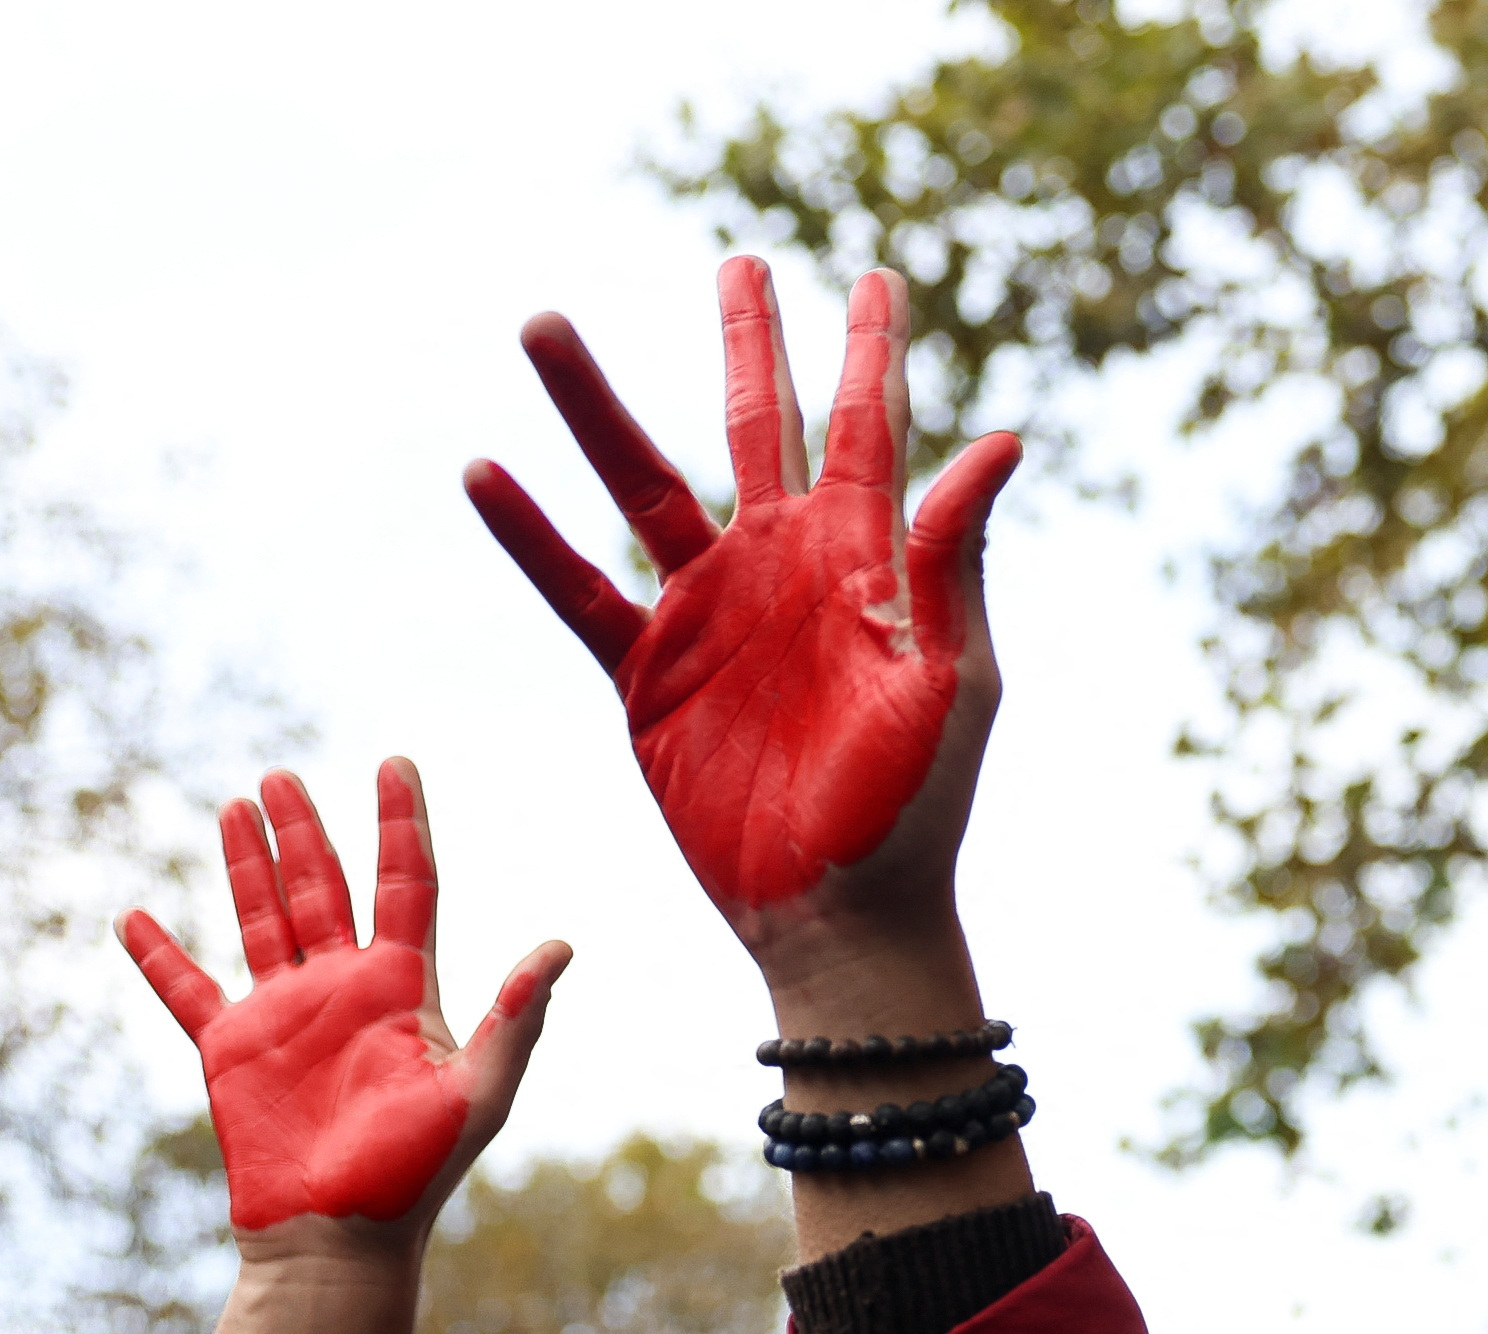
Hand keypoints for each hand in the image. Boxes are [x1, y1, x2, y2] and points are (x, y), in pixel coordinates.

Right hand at [124, 765, 563, 1247]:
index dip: (402, 824)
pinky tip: (135, 916)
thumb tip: (561, 946)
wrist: (342, 1240)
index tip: (396, 764)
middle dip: (308, 829)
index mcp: (404, 990)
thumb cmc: (418, 1173)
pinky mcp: (231, 1049)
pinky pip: (188, 990)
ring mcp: (285, 1015)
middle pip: (325, 888)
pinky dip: (160, 955)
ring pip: (263, 919)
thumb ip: (516, 1017)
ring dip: (249, 865)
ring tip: (237, 806)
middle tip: (285, 774)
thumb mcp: (478, 1092)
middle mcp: (344, 990)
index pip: (406, 885)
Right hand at [464, 260, 1021, 967]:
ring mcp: (709, 617)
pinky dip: (530, 536)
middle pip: (753, 429)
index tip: (876, 279)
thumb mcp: (951, 680)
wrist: (843, 913)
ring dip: (592, 406)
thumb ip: (951, 562)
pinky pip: (577, 591)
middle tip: (743, 262)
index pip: (866, 433)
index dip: (870, 355)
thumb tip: (1000, 443)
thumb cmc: (915, 807)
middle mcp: (784, 572)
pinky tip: (483, 471)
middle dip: (748, 346)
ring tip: (543, 323)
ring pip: (640, 484)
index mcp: (864, 566)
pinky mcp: (646, 676)